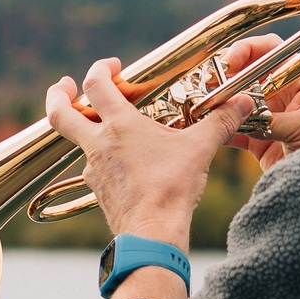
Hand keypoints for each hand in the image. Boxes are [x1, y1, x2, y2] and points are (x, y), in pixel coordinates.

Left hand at [46, 58, 249, 248]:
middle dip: (57, 94)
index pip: (96, 85)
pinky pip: (93, 167)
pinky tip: (120, 161)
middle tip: (64, 84)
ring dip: (85, 128)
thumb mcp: (200, 149)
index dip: (99, 68)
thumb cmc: (171, 188)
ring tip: (104, 124)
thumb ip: (220, 122)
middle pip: (60, 113)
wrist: (152, 232)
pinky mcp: (98, 189)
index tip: (112, 66)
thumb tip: (241, 102)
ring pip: (77, 142)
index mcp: (119, 126)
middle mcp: (98, 144)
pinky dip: (101, 158)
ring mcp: (94, 168)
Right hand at [215, 35, 299, 169]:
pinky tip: (206, 126)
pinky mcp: (256, 138)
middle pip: (247, 73)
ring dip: (218, 101)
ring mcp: (267, 115)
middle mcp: (282, 93)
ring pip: (236, 100)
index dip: (248, 50)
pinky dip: (218, 127)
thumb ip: (273, 119)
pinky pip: (232, 126)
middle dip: (226, 76)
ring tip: (203, 105)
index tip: (229, 62)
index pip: (272, 51)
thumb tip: (241, 113)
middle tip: (209, 84)